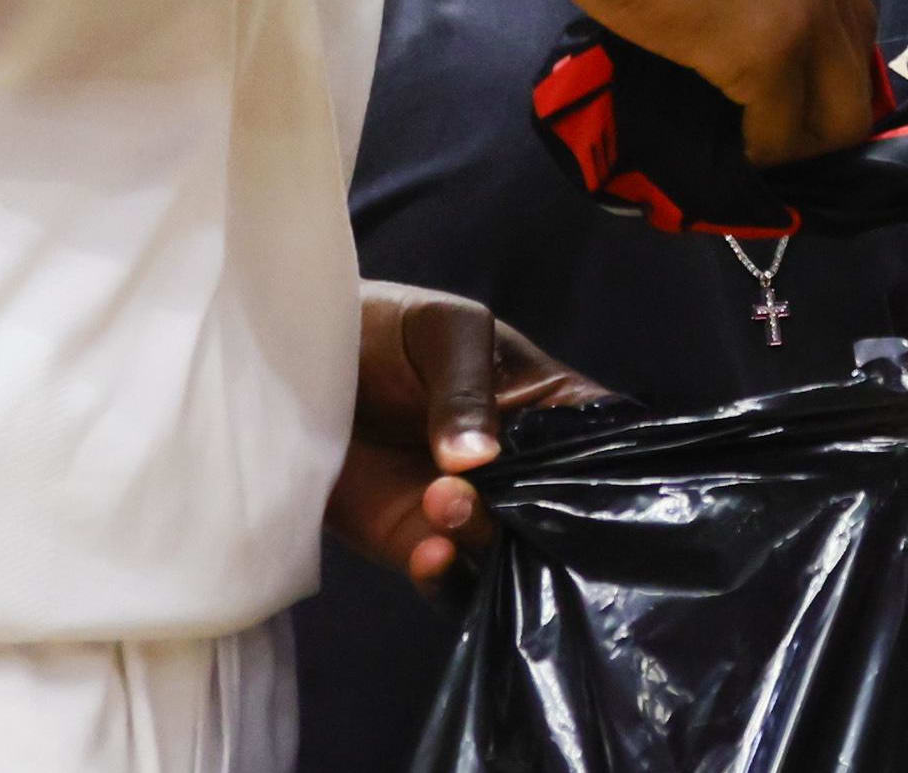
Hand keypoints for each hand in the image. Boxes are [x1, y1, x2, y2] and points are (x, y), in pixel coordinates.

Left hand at [326, 285, 612, 592]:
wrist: (296, 362)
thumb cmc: (386, 327)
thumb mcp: (441, 332)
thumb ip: (466, 391)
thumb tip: (479, 460)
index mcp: (547, 408)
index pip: (602, 446)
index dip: (612, 472)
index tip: (597, 485)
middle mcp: (520, 470)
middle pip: (561, 515)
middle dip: (544, 519)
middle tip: (500, 491)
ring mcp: (473, 512)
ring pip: (507, 555)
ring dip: (485, 538)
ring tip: (444, 500)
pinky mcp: (417, 543)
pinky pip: (448, 580)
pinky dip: (446, 576)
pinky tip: (432, 551)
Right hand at [539, 0, 881, 164]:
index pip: (854, 23)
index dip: (828, 68)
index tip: (793, 92)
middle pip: (858, 79)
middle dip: (823, 121)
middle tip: (776, 135)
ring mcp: (804, 20)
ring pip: (836, 118)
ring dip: (797, 143)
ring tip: (756, 148)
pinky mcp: (767, 58)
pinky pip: (780, 132)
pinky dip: (760, 152)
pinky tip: (734, 150)